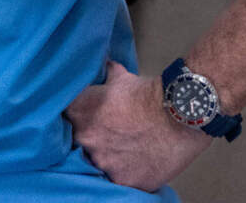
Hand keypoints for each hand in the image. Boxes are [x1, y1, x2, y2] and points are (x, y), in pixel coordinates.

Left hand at [64, 61, 210, 191]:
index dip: (77, 119)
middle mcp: (85, 138)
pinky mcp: (124, 180)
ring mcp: (103, 162)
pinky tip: (139, 162)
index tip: (89, 119)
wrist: (180, 112)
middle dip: (93, 138)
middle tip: (113, 134)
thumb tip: (104, 65)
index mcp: (79, 112)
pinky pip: (119, 180)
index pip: (64, 118)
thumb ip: (106, 75)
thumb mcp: (123, 77)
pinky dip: (128, 172)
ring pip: (99, 164)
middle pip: (80, 143)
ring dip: (109, 157)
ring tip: (128, 148)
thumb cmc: (150, 94)